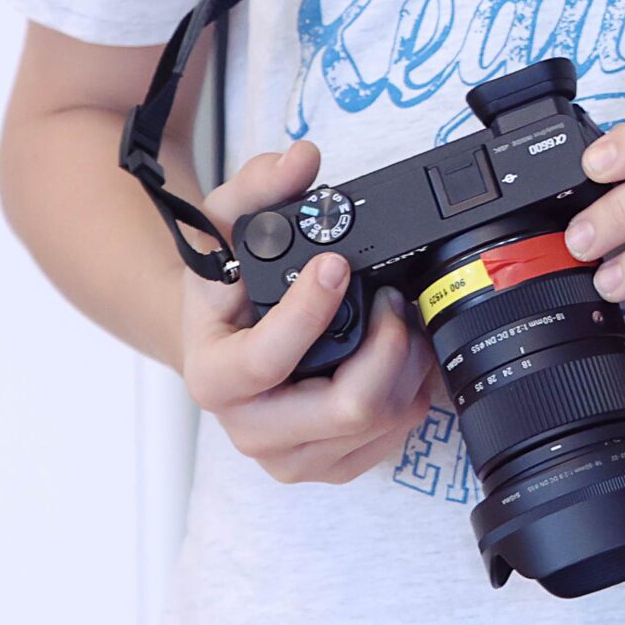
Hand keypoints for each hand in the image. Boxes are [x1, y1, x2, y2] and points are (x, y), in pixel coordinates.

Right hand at [181, 138, 439, 482]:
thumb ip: (258, 184)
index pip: (265, 360)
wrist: (221, 337)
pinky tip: (400, 353)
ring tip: (398, 317)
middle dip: (384, 345)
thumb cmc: (223, 285)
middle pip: (344, 408)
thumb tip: (301, 160)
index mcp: (214, 373)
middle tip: (390, 297)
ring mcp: (290, 455)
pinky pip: (390, 443)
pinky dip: (409, 393)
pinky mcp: (328, 464)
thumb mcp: (225, 223)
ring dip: (404, 365)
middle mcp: (248, 427)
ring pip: (376, 424)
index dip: (308, 314)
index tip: (335, 264)